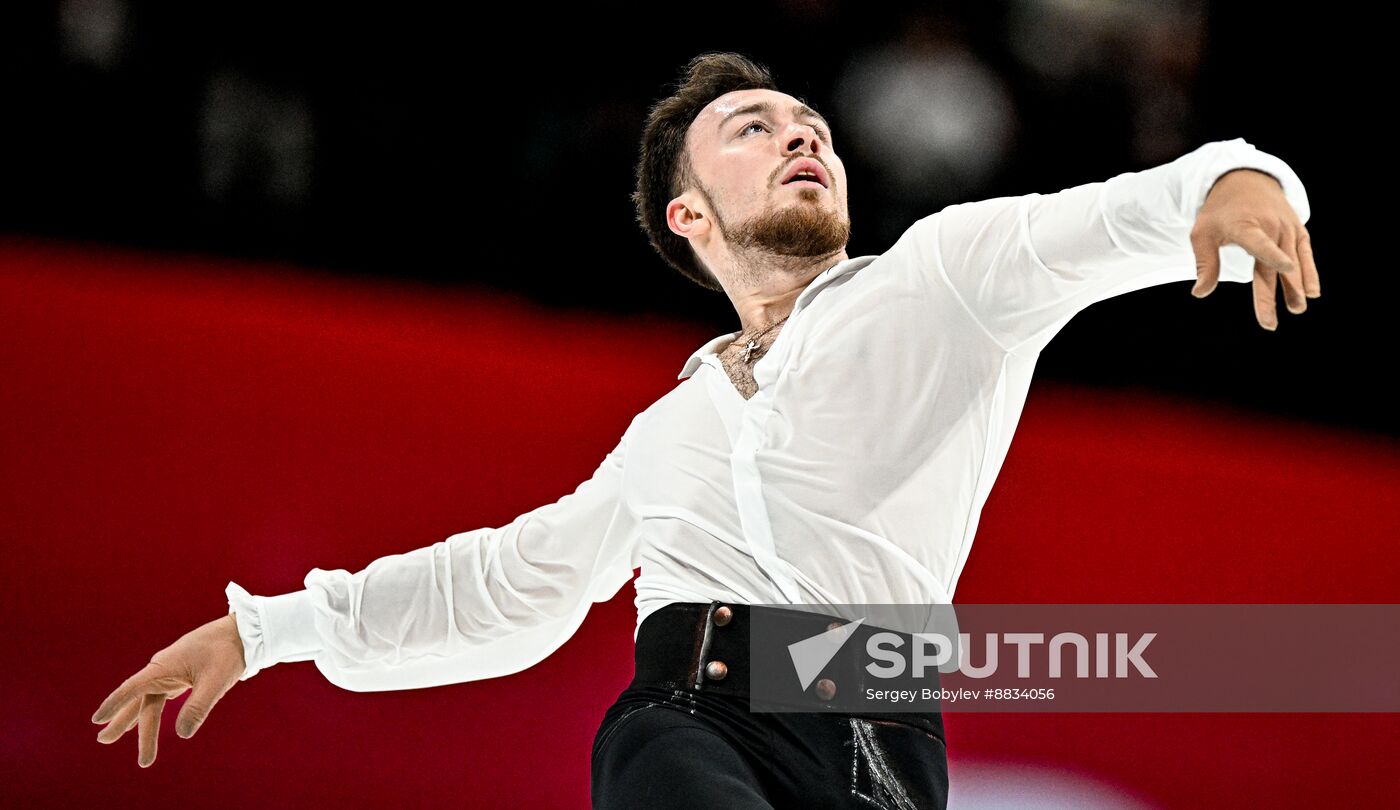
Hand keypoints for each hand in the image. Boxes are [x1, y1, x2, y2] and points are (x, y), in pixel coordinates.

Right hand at [91, 613, 246, 767]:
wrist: (243, 632)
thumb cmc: (228, 653)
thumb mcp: (215, 682)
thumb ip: (198, 707)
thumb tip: (181, 735)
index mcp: (164, 667)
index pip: (132, 689)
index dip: (114, 704)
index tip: (96, 720)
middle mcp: (162, 669)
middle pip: (140, 701)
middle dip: (123, 723)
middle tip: (103, 741)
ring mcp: (170, 671)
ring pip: (148, 700)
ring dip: (133, 719)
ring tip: (111, 735)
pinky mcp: (181, 674)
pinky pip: (159, 696)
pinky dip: (150, 710)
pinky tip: (143, 721)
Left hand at [1190, 168, 1319, 329]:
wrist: (1245, 180)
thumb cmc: (1219, 211)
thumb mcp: (1202, 234)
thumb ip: (1205, 264)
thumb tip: (1200, 293)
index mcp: (1245, 226)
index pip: (1259, 242)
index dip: (1273, 254)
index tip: (1286, 266)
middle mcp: (1270, 226)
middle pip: (1274, 264)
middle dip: (1274, 294)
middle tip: (1270, 324)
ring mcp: (1287, 227)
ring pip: (1293, 261)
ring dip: (1296, 287)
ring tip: (1297, 309)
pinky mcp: (1298, 230)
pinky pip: (1306, 253)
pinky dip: (1310, 271)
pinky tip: (1312, 291)